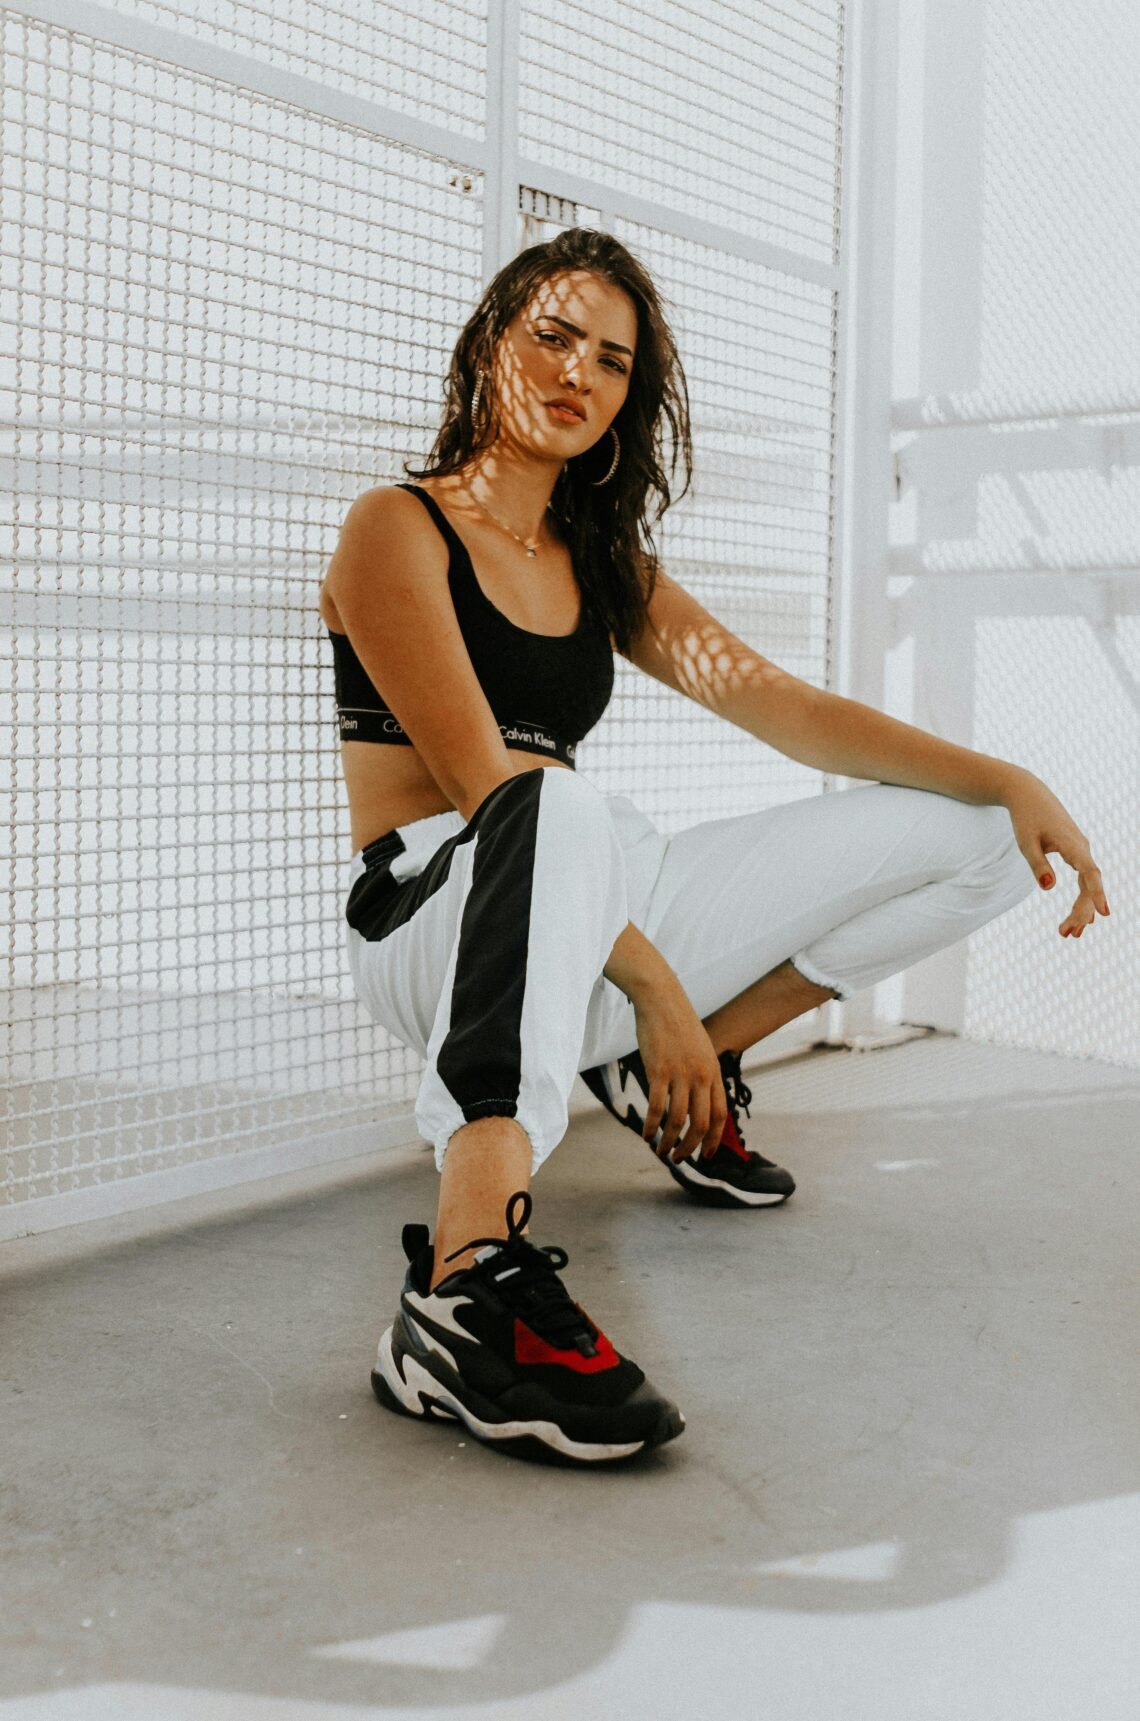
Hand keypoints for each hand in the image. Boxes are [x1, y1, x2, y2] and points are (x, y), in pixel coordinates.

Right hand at [632, 980, 727, 1163]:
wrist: (662, 1001)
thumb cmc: (679, 1025)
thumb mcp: (701, 1050)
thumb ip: (704, 1075)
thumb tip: (700, 1099)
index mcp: (714, 1073)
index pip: (720, 1115)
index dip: (713, 1140)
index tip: (705, 1155)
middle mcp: (701, 1076)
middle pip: (700, 1123)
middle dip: (690, 1147)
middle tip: (679, 1158)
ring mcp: (680, 1074)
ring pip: (678, 1120)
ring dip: (669, 1141)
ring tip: (660, 1151)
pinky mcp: (658, 1071)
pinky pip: (656, 1107)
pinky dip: (650, 1126)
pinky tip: (645, 1134)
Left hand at [1003, 770, 1109, 937]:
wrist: (1027, 795)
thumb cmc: (1025, 818)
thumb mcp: (1026, 842)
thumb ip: (1038, 865)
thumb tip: (1049, 888)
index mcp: (1072, 845)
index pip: (1090, 873)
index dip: (1098, 893)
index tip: (1104, 914)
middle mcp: (1082, 848)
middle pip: (1089, 885)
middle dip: (1080, 911)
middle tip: (1066, 934)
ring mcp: (1080, 850)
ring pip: (1087, 884)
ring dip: (1081, 908)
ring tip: (1070, 934)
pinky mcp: (1075, 852)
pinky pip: (1084, 878)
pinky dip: (1081, 897)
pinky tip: (1079, 916)